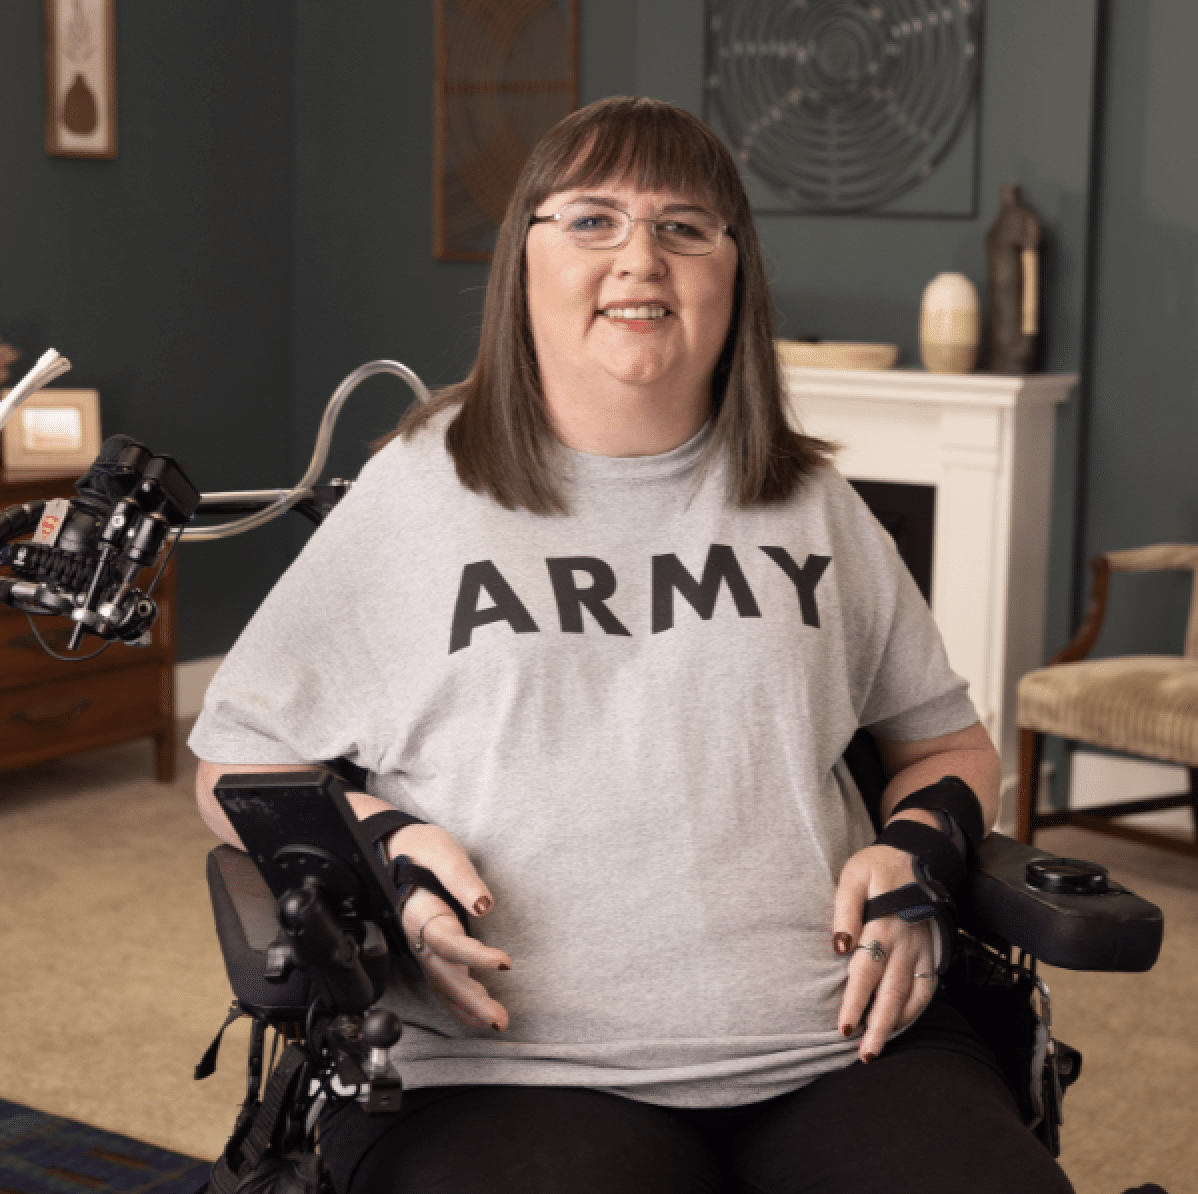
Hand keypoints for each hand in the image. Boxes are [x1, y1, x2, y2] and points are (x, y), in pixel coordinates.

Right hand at [389, 823, 512, 1032]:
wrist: (391, 849)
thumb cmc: (418, 849)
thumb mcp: (442, 852)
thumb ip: (461, 877)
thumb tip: (483, 904)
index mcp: (420, 913)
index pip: (448, 942)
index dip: (475, 956)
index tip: (504, 962)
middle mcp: (418, 937)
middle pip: (444, 976)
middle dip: (471, 1001)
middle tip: (499, 1019)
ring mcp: (422, 947)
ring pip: (442, 985)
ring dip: (468, 1008)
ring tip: (496, 1022)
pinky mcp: (430, 949)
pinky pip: (442, 983)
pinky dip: (459, 1003)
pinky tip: (477, 1014)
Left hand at [832, 842, 937, 1062]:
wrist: (917, 853)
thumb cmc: (877, 865)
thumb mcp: (854, 875)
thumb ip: (844, 910)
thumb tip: (839, 946)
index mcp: (884, 923)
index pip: (866, 971)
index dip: (855, 1002)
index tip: (844, 1029)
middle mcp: (906, 942)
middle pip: (891, 992)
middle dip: (877, 1026)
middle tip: (864, 1055)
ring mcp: (923, 948)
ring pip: (912, 994)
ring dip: (896, 1023)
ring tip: (879, 1048)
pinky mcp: (933, 950)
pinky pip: (928, 986)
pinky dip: (917, 1008)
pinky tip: (902, 1022)